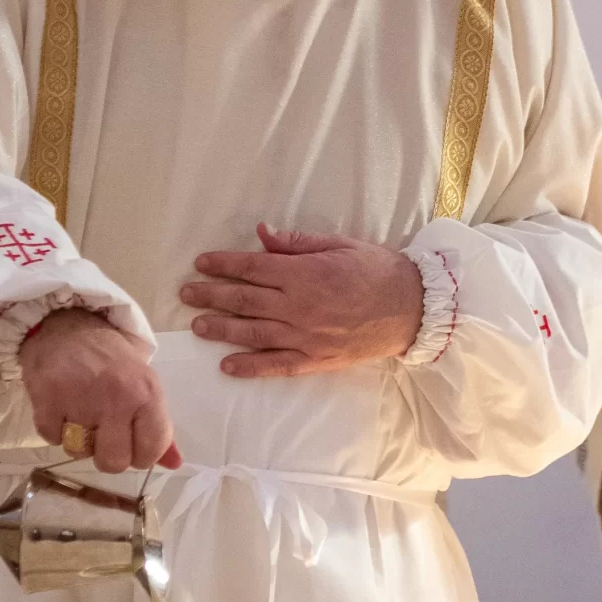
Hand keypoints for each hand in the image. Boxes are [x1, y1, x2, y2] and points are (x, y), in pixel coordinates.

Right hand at [20, 308, 179, 472]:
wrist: (68, 325)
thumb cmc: (112, 359)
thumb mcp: (145, 385)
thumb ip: (158, 426)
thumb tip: (174, 464)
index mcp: (148, 394)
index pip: (152, 449)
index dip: (142, 456)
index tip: (133, 447)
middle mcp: (118, 398)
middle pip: (114, 462)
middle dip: (108, 457)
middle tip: (104, 438)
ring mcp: (81, 400)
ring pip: (79, 452)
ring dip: (78, 441)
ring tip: (81, 415)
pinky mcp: (48, 399)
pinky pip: (51, 438)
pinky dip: (54, 430)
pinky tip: (61, 408)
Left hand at [181, 224, 423, 378]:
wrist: (413, 308)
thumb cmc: (378, 270)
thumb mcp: (340, 244)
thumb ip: (297, 243)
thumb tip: (261, 234)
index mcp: (304, 274)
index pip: (252, 268)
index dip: (222, 264)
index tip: (201, 263)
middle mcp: (298, 306)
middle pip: (244, 300)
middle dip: (211, 295)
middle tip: (188, 293)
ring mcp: (305, 336)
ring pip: (252, 333)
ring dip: (221, 329)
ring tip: (198, 325)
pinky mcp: (316, 359)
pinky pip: (276, 365)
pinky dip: (250, 367)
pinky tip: (228, 366)